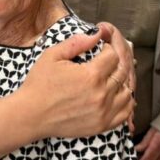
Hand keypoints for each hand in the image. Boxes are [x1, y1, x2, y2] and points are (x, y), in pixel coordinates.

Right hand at [18, 28, 133, 140]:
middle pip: (122, 72)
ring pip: (127, 92)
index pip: (113, 55)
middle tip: (106, 62)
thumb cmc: (39, 84)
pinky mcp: (102, 125)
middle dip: (116, 63)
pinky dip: (125, 102)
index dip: (107, 49)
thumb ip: (77, 42)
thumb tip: (96, 34)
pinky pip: (125, 112)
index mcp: (91, 75)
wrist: (31, 115)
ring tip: (109, 79)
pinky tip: (115, 96)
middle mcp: (101, 94)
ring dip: (121, 83)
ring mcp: (103, 112)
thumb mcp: (52, 55)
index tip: (100, 50)